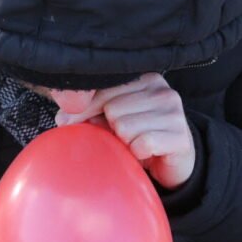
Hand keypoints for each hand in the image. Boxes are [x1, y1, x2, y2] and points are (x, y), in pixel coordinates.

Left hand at [54, 72, 195, 188]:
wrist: (176, 162)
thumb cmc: (140, 137)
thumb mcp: (113, 121)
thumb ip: (91, 113)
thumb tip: (62, 118)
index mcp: (144, 78)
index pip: (103, 89)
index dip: (83, 109)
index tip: (66, 122)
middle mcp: (161, 90)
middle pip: (112, 109)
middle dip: (109, 129)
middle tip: (120, 139)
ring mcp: (173, 112)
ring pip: (124, 127)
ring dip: (125, 143)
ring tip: (135, 144)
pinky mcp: (179, 136)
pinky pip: (141, 144)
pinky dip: (137, 154)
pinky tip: (146, 153)